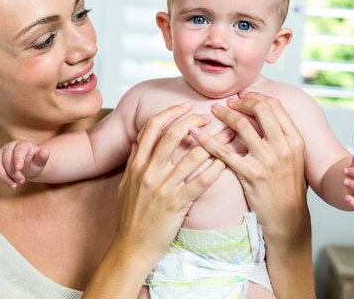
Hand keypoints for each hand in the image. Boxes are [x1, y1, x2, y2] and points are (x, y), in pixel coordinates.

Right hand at [0, 140, 49, 188]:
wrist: (28, 165)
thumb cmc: (34, 162)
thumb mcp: (40, 161)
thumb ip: (42, 157)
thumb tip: (46, 151)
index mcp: (22, 145)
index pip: (18, 151)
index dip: (18, 159)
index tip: (20, 168)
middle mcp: (9, 146)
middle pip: (7, 159)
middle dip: (13, 172)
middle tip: (22, 181)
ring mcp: (1, 153)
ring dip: (4, 176)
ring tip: (14, 185)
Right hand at [114, 103, 228, 266]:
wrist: (132, 246)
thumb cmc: (130, 217)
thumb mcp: (125, 185)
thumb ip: (132, 162)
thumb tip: (136, 142)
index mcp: (137, 164)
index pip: (151, 128)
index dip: (169, 112)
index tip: (184, 106)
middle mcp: (149, 172)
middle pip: (173, 134)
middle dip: (193, 120)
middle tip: (209, 116)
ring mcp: (163, 187)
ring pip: (192, 155)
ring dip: (213, 141)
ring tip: (227, 134)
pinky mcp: (177, 203)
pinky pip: (202, 181)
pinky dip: (216, 168)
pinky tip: (228, 160)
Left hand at [189, 92, 307, 236]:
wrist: (287, 217)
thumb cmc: (287, 186)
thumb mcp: (294, 157)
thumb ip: (281, 135)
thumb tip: (264, 112)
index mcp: (295, 139)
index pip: (275, 106)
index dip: (256, 97)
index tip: (242, 97)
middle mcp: (283, 146)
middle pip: (260, 109)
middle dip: (240, 102)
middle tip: (226, 103)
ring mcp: (267, 160)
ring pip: (241, 125)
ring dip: (224, 114)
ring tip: (213, 111)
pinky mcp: (251, 174)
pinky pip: (224, 152)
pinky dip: (207, 140)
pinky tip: (196, 133)